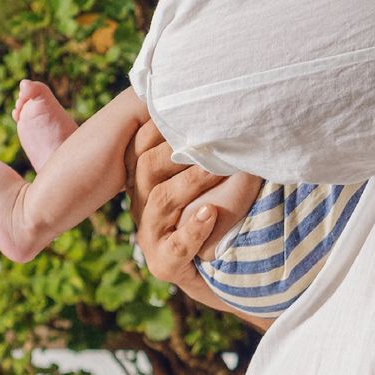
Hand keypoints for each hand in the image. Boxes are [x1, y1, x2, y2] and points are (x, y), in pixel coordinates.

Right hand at [125, 120, 273, 328]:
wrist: (233, 271)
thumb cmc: (224, 212)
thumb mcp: (211, 175)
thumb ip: (205, 147)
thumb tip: (220, 104)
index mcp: (146, 178)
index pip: (141, 145)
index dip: (161, 126)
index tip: (189, 109)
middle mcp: (141, 202)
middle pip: (146, 167)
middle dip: (178, 150)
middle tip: (213, 136)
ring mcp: (150, 234)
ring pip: (161, 201)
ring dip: (192, 182)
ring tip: (219, 170)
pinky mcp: (164, 263)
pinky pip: (175, 246)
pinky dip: (193, 229)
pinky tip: (210, 214)